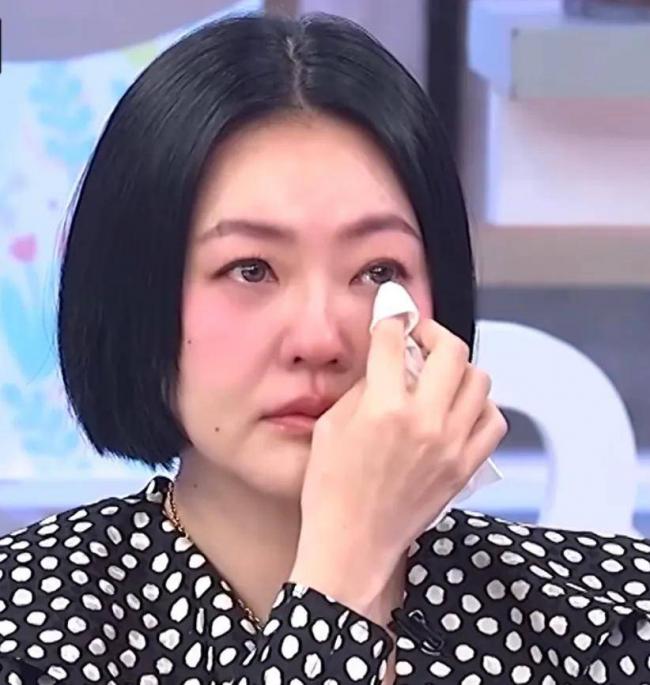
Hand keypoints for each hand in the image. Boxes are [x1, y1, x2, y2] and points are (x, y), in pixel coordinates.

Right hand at [291, 316, 507, 603]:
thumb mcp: (331, 427)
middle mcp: (425, 422)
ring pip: (479, 381)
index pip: (394, 340)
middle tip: (419, 336)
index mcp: (383, 408)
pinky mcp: (466, 467)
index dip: (391, 316)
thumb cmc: (330, 489)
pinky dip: (479, 406)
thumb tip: (387, 362)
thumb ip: (363, 388)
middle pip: (451, 350)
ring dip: (458, 368)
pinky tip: (458, 408)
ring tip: (439, 374)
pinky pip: (493, 420)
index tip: (392, 311)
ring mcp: (452, 445)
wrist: (352, 544)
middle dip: (433, 332)